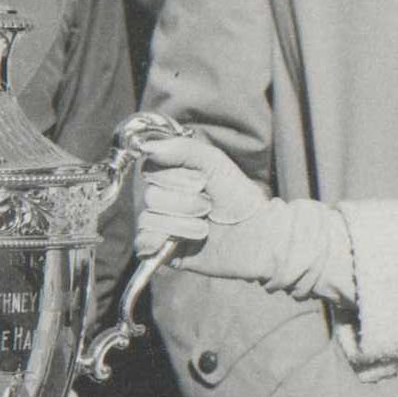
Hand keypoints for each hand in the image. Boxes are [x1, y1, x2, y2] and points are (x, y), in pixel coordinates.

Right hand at [128, 114, 270, 264]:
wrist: (255, 236)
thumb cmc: (238, 197)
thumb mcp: (215, 162)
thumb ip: (183, 149)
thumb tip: (147, 146)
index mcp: (174, 176)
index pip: (151, 169)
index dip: (174, 177)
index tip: (202, 182)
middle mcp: (165, 199)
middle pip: (151, 196)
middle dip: (184, 203)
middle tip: (208, 207)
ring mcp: (163, 225)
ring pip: (148, 220)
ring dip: (181, 224)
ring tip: (204, 229)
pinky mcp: (163, 250)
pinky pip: (142, 244)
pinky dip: (156, 242)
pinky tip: (174, 243)